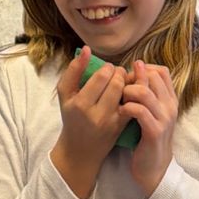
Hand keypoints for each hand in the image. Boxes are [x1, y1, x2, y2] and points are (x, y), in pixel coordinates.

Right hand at [50, 44, 130, 198]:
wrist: (80, 150)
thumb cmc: (71, 117)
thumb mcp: (65, 94)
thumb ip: (73, 70)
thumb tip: (87, 49)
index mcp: (80, 104)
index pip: (102, 76)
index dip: (108, 68)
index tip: (107, 69)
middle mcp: (96, 114)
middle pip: (116, 83)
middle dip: (119, 73)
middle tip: (116, 73)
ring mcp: (111, 122)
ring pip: (126, 93)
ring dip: (127, 83)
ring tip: (122, 82)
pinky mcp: (121, 127)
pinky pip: (133, 104)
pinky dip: (133, 95)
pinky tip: (129, 93)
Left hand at [121, 59, 178, 196]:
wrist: (155, 168)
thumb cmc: (148, 136)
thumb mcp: (151, 112)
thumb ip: (146, 93)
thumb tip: (135, 69)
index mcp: (171, 99)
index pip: (162, 71)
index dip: (144, 69)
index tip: (131, 77)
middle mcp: (170, 106)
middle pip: (152, 77)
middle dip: (133, 78)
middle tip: (122, 88)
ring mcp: (164, 119)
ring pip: (144, 92)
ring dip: (127, 92)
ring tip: (120, 100)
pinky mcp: (154, 131)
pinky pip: (139, 110)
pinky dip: (127, 107)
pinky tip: (121, 112)